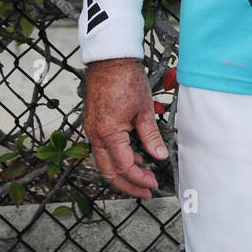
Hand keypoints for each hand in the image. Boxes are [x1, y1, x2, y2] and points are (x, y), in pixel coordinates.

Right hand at [83, 58, 168, 199]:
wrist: (110, 60)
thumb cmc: (126, 79)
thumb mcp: (144, 109)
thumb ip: (151, 136)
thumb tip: (159, 156)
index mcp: (108, 133)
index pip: (124, 166)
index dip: (139, 178)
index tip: (153, 183)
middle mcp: (95, 134)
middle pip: (108, 171)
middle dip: (127, 185)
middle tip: (144, 191)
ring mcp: (92, 129)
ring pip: (104, 161)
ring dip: (121, 171)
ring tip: (142, 173)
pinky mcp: (93, 123)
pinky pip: (102, 148)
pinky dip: (116, 156)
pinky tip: (132, 155)